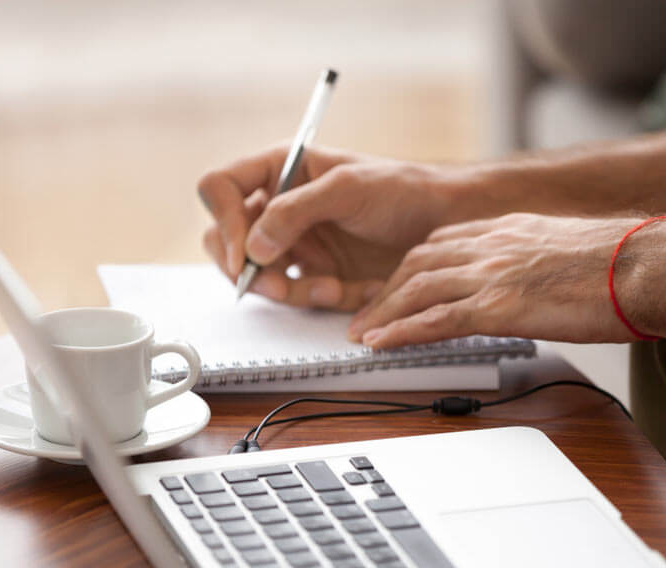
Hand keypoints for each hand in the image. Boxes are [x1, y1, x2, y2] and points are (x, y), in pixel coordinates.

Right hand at [198, 145, 461, 309]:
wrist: (445, 225)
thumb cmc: (402, 190)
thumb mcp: (349, 189)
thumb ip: (295, 211)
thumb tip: (252, 247)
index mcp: (280, 170)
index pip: (220, 188)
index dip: (225, 220)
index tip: (246, 253)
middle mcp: (278, 207)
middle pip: (226, 241)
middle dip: (249, 269)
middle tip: (278, 286)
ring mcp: (294, 243)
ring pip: (260, 277)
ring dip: (293, 291)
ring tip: (333, 289)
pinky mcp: (315, 274)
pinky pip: (298, 296)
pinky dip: (322, 299)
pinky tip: (356, 291)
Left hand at [347, 214, 653, 347]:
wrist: (650, 266)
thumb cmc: (625, 262)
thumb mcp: (569, 249)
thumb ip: (538, 260)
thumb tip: (536, 281)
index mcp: (509, 229)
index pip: (441, 243)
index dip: (411, 267)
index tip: (396, 285)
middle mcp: (493, 245)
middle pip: (417, 263)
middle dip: (385, 290)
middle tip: (366, 314)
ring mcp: (493, 273)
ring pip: (417, 289)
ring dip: (383, 313)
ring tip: (362, 334)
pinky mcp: (500, 306)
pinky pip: (436, 319)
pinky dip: (403, 332)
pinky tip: (383, 344)